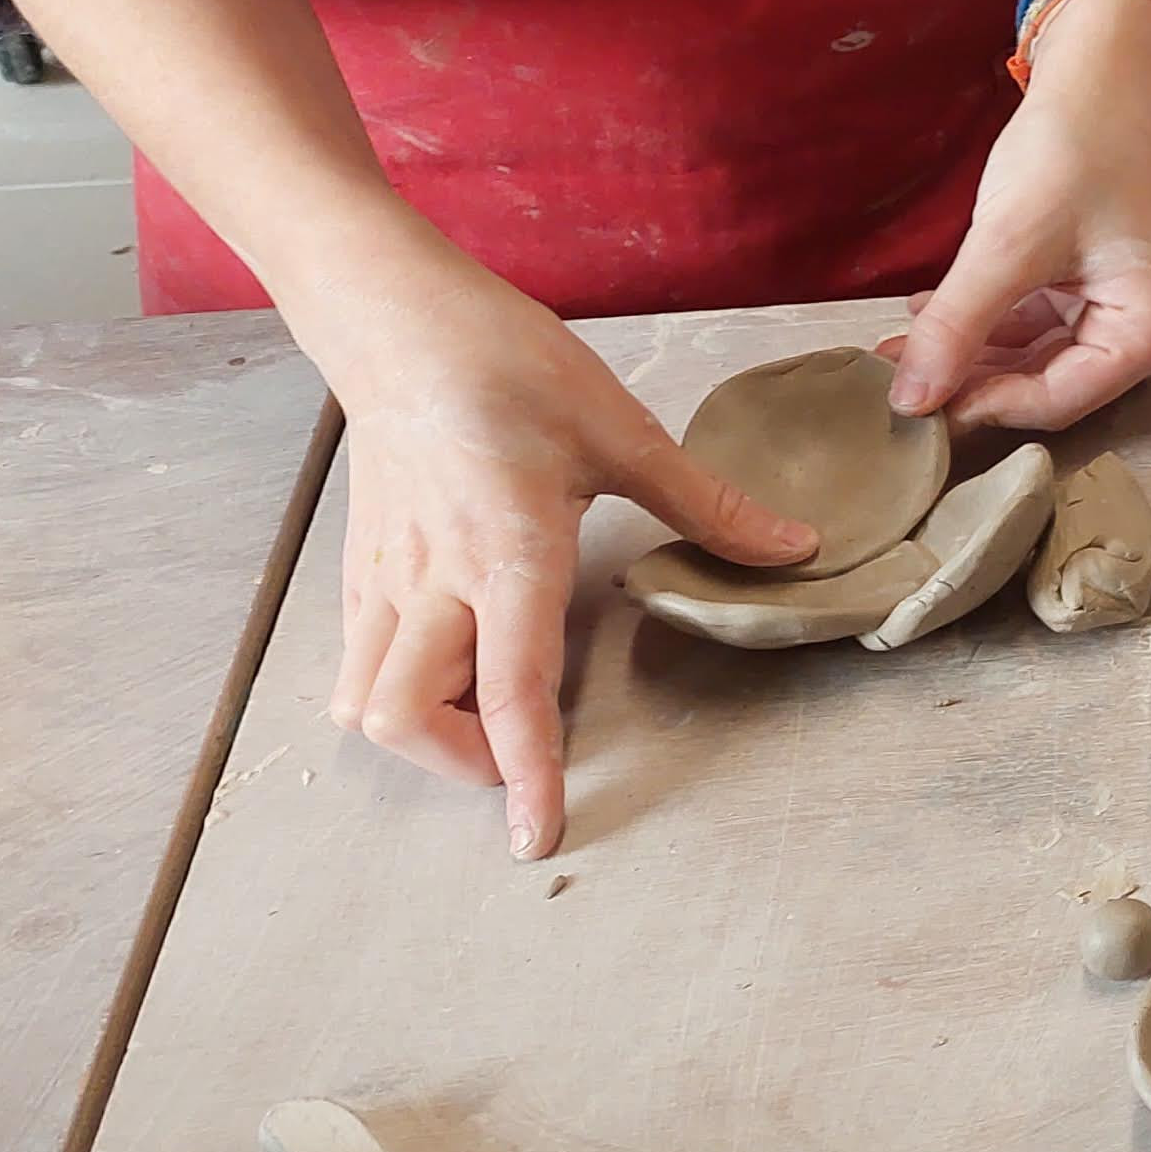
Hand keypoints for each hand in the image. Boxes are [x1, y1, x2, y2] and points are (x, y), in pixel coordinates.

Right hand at [300, 228, 815, 858]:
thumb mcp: (622, 430)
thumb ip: (706, 505)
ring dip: (423, 731)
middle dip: (463, 764)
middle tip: (524, 756)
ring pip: (363, 702)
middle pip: (405, 722)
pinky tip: (452, 664)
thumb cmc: (506, 362)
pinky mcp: (359, 565)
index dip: (526, 774)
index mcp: (506, 553)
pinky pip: (357, 660)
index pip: (508, 692)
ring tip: (486, 713)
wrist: (395, 316)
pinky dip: (398, 689)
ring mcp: (383, 576)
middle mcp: (432, 580)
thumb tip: (793, 548)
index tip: (538, 835)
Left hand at [889, 0, 1150, 430]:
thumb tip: (908, 401)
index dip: (983, 403)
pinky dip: (983, 326)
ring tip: (899, 349)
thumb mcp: (1006, 243)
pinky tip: (930, 318)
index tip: (911, 403)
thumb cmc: (1072, 150)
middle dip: (970, 379)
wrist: (1095, 77)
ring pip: (1033, 360)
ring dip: (968, 355)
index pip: (1059, 399)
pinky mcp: (1092, 291)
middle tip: (894, 378)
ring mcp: (1121, 312)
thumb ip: (958, 326)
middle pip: (1048, 385)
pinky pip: (1033, 328)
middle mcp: (1148, 334)